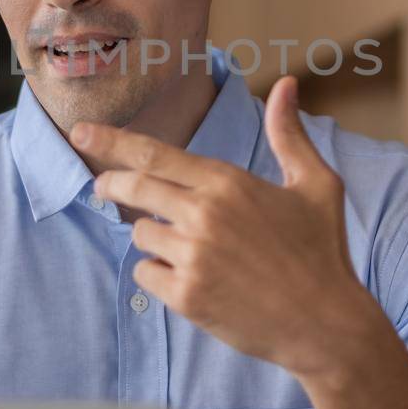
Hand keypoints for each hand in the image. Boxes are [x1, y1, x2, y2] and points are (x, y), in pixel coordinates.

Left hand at [72, 75, 384, 379]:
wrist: (327, 325)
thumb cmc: (322, 252)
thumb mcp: (316, 185)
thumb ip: (289, 134)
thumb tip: (288, 83)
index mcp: (228, 182)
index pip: (154, 153)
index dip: (111, 141)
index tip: (80, 133)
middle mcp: (205, 214)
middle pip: (133, 188)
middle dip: (110, 184)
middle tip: (102, 187)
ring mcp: (193, 256)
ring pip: (141, 234)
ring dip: (153, 237)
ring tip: (189, 249)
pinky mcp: (187, 295)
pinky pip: (145, 274)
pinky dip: (159, 275)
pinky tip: (193, 280)